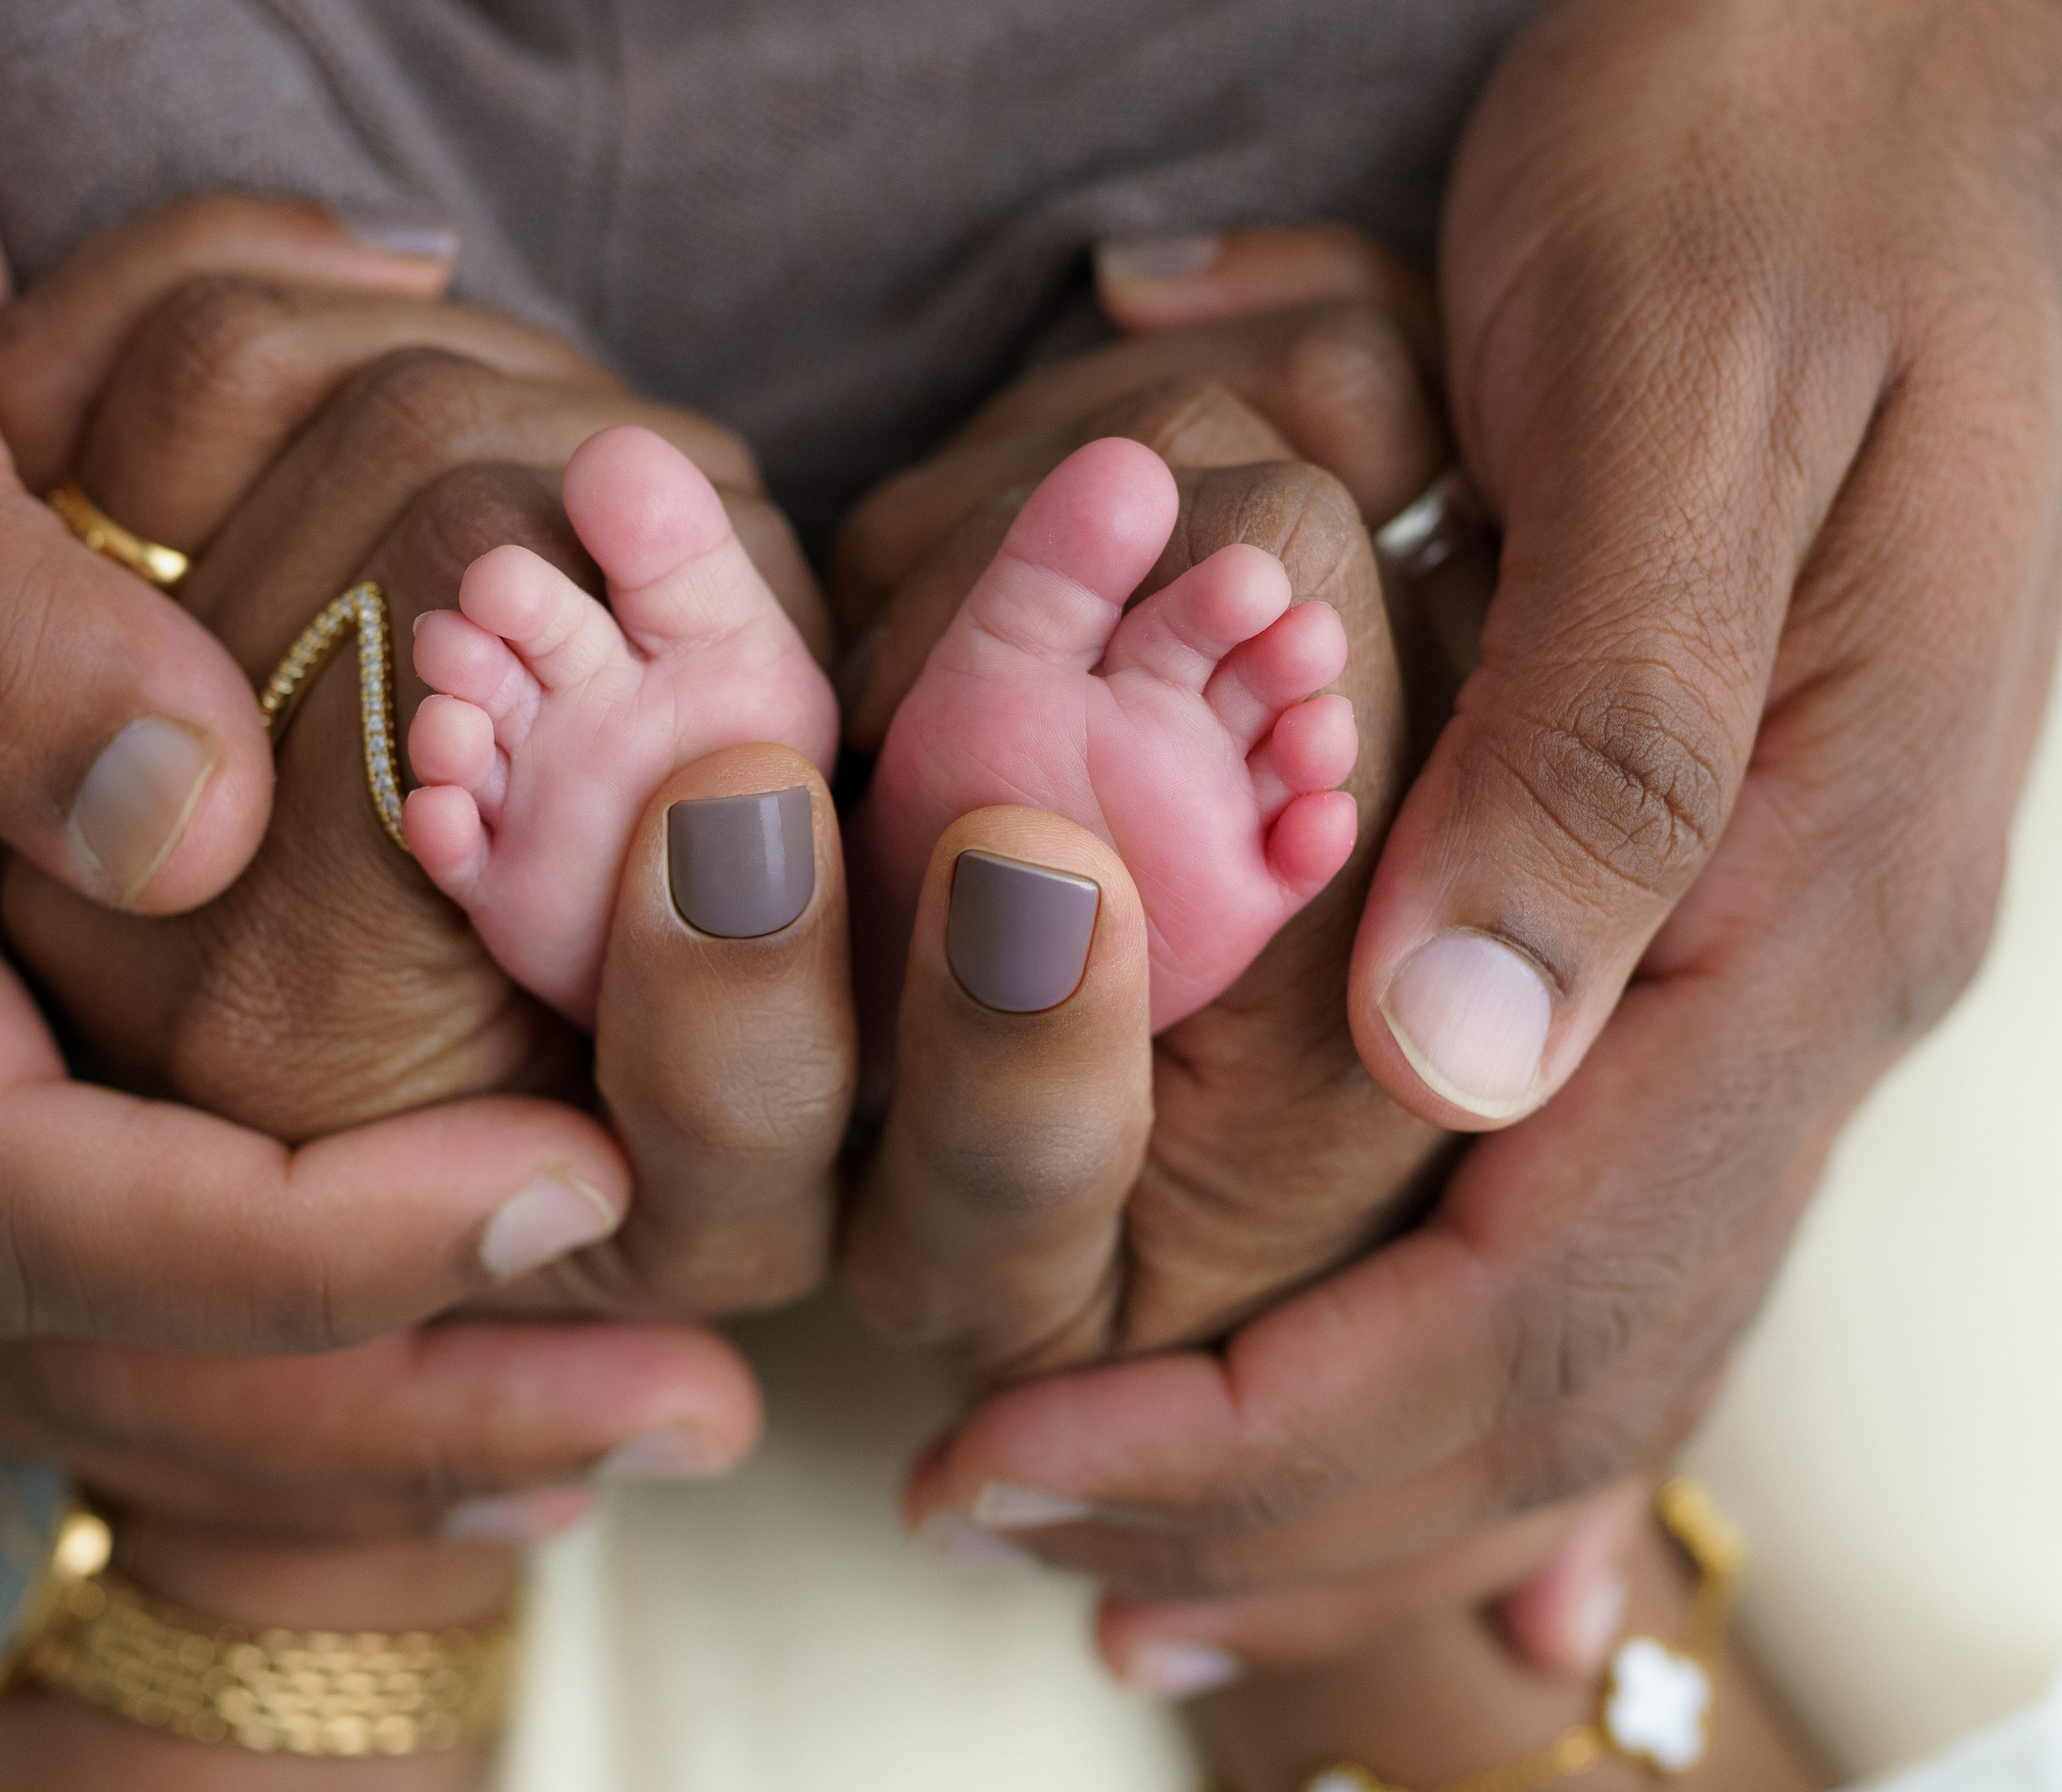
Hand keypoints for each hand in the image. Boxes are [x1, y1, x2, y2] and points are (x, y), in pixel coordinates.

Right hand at [0, 30, 805, 1559]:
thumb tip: (170, 828)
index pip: (15, 1184)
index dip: (292, 1240)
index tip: (562, 1182)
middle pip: (95, 1322)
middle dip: (390, 1396)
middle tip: (674, 1399)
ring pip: (143, 1310)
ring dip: (401, 1383)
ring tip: (647, 1391)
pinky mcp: (34, 934)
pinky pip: (183, 1189)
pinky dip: (364, 1275)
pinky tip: (543, 1259)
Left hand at [893, 0, 2061, 1669]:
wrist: (1912, 25)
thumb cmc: (1776, 149)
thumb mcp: (1675, 388)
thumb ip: (1601, 735)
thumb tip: (1468, 1065)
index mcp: (1809, 871)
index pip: (1532, 1267)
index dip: (1272, 1420)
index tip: (1035, 1485)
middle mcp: (1817, 961)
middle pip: (1560, 1355)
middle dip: (1280, 1487)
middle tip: (1025, 1546)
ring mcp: (1794, 948)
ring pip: (1596, 1323)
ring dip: (1362, 1471)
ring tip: (1153, 1563)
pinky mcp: (1731, 899)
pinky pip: (1627, 1220)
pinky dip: (1486, 1381)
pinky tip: (1420, 1492)